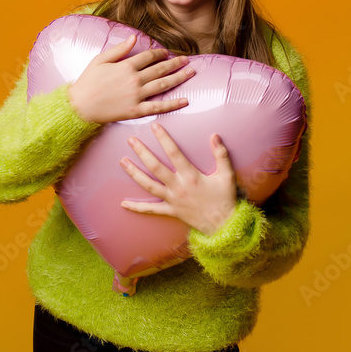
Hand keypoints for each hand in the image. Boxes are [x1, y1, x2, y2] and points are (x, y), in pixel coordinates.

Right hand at [67, 34, 195, 123]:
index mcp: (126, 66)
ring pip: (163, 85)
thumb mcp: (100, 60)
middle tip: (187, 60)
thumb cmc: (87, 82)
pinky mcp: (136, 110)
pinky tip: (185, 100)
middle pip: (161, 69)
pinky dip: (173, 104)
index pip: (150, 56)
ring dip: (179, 78)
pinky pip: (158, 107)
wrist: (79, 106)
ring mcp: (136, 96)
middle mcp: (134, 79)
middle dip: (176, 63)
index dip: (161, 53)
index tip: (168, 53)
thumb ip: (119, 49)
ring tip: (191, 73)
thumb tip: (134, 37)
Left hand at [119, 123, 237, 236]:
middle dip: (142, 152)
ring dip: (134, 173)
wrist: (224, 225)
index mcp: (191, 176)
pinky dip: (137, 207)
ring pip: (149, 185)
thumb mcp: (227, 175)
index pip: (174, 153)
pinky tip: (124, 204)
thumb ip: (221, 155)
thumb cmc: (225, 198)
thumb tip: (215, 136)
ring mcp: (172, 200)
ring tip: (123, 161)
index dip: (164, 139)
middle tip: (131, 140)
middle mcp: (178, 187)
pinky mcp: (171, 211)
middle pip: (155, 167)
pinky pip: (151, 209)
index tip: (154, 126)